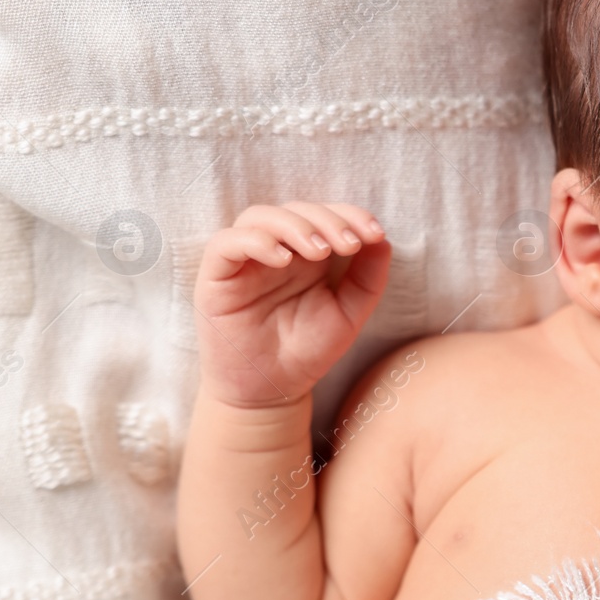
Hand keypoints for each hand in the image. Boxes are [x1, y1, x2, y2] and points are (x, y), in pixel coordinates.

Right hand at [194, 202, 390, 407]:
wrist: (273, 389)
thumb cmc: (308, 349)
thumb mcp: (349, 313)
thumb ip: (368, 278)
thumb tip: (383, 240)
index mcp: (307, 253)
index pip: (325, 216)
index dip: (350, 215)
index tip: (375, 233)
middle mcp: (275, 250)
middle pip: (295, 210)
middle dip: (327, 220)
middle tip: (349, 243)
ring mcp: (245, 260)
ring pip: (259, 217)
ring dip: (294, 226)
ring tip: (320, 251)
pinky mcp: (216, 276)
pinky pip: (226, 244)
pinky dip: (255, 242)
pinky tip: (282, 259)